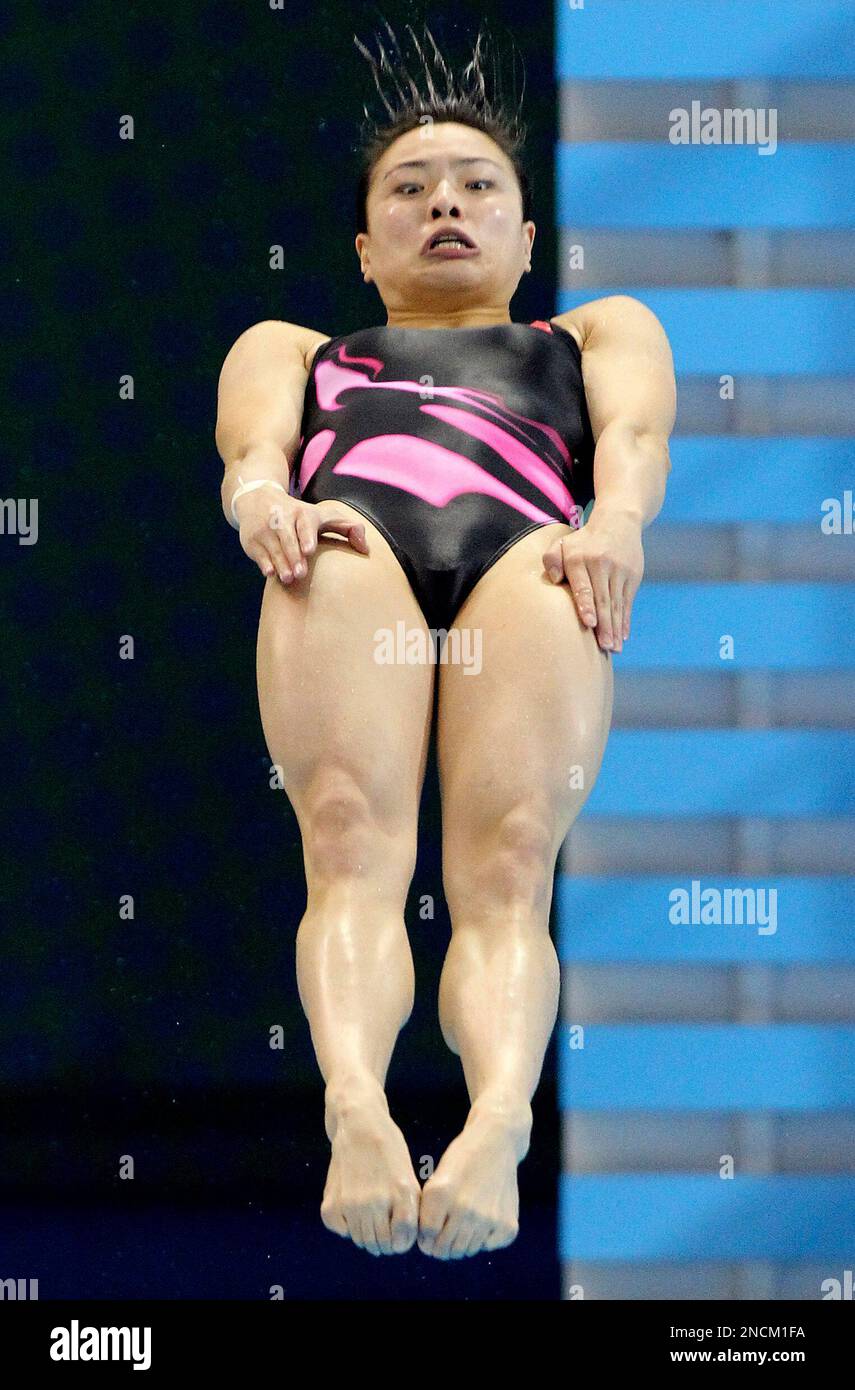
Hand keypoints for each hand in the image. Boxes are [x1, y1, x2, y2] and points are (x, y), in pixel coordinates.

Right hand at [233, 486, 368, 582]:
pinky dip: (264, 562)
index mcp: (302, 512)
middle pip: (288, 538)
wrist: (257, 499)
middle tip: (300, 574)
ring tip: (287, 578)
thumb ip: (347, 528)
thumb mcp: (322, 515)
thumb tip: (366, 549)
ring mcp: (264, 529)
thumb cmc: (299, 515)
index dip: (306, 536)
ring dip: (280, 563)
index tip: (309, 550)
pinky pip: (258, 553)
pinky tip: (270, 572)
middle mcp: (281, 518)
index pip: (304, 524)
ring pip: (273, 548)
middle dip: (293, 556)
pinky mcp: (251, 540)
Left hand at [541, 509, 643, 651]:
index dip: (586, 604)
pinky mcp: (633, 576)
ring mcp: (619, 570)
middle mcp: (600, 564)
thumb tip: (554, 580)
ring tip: (613, 648)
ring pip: (617, 603)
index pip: (583, 585)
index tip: (589, 622)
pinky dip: (625, 620)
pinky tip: (623, 636)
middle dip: (604, 625)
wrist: (618, 522)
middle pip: (603, 599)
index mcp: (578, 558)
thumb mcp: (562, 543)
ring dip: (615, 627)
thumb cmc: (582, 541)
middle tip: (604, 646)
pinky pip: (628, 602)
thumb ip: (551, 559)